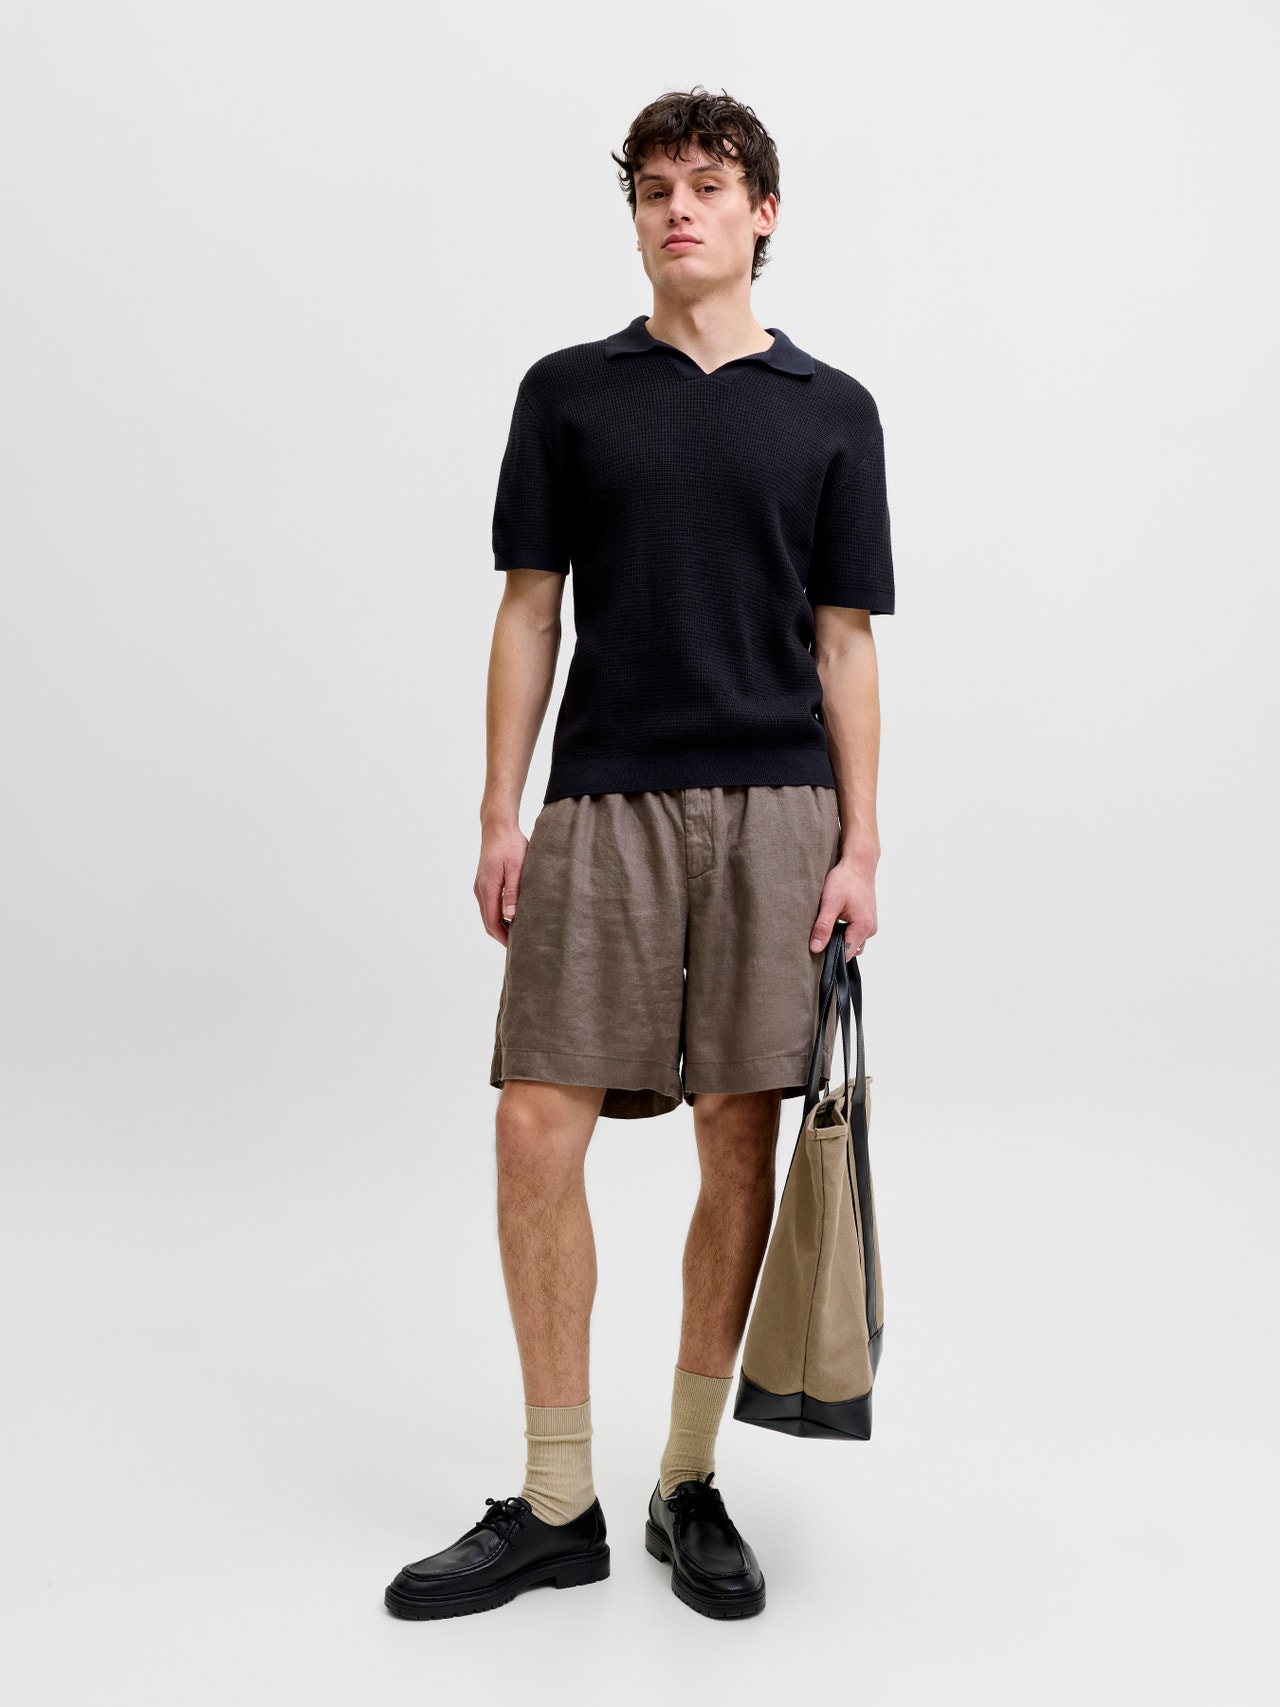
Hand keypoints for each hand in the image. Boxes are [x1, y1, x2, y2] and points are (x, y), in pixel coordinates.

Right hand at [475, 822, 528, 943]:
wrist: (498, 827)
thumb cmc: (511, 845)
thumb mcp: (517, 868)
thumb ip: (513, 892)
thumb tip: (510, 915)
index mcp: (487, 889)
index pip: (493, 923)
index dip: (504, 938)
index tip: (517, 948)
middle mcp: (480, 890)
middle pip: (488, 923)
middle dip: (502, 937)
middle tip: (520, 947)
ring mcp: (480, 887)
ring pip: (488, 915)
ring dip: (500, 927)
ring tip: (519, 935)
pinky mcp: (483, 882)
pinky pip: (489, 906)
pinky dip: (498, 916)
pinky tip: (512, 917)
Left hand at [809, 858, 876, 958]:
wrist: (858, 864)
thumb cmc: (845, 879)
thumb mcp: (829, 902)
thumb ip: (823, 927)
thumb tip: (816, 948)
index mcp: (863, 927)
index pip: (845, 954)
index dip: (830, 953)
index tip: (817, 946)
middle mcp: (871, 929)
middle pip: (850, 950)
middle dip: (835, 945)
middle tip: (821, 932)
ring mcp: (871, 925)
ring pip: (853, 942)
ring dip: (840, 937)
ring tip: (829, 923)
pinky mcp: (868, 920)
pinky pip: (855, 933)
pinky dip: (845, 931)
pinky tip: (837, 919)